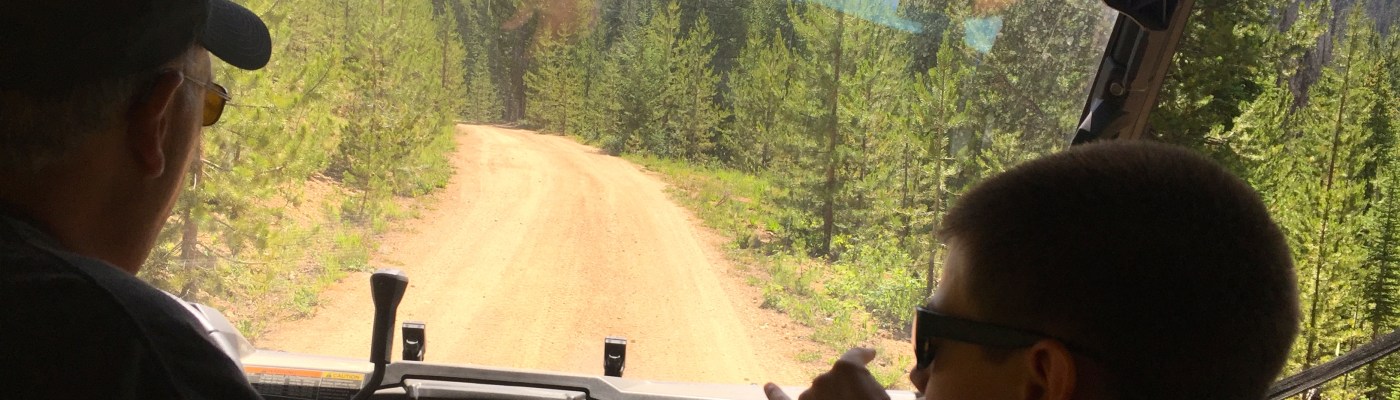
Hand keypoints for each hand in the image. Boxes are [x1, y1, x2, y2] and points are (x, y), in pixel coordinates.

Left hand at [764, 348, 890, 399]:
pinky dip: (775, 394)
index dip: (863, 357)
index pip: (855, 359)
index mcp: (848, 370)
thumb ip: (866, 386)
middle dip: (845, 393)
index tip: (869, 355)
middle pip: (835, 382)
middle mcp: (823, 379)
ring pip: (816, 396)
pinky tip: (769, 386)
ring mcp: (807, 397)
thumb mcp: (881, 397)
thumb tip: (858, 381)